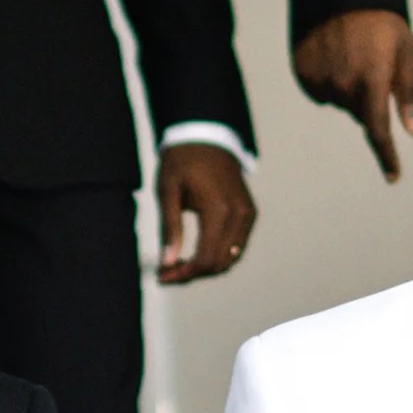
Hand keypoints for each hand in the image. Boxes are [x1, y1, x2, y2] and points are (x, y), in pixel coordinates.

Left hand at [156, 140, 256, 284]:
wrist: (206, 136)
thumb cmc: (182, 160)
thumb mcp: (168, 192)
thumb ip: (169, 229)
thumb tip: (168, 262)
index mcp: (218, 210)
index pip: (206, 259)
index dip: (184, 274)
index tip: (163, 276)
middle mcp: (239, 215)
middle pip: (220, 264)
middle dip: (193, 274)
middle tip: (167, 272)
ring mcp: (248, 215)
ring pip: (231, 259)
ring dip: (206, 267)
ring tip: (180, 263)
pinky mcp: (249, 213)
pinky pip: (237, 246)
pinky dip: (219, 255)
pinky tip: (197, 251)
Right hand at [293, 8, 412, 180]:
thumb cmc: (382, 19)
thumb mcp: (407, 50)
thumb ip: (410, 93)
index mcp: (371, 81)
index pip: (378, 130)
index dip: (386, 156)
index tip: (393, 177)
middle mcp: (342, 86)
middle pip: (360, 113)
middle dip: (371, 100)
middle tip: (376, 66)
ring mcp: (319, 80)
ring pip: (340, 103)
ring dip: (350, 89)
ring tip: (353, 53)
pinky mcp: (302, 72)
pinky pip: (321, 90)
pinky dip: (331, 80)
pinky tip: (335, 54)